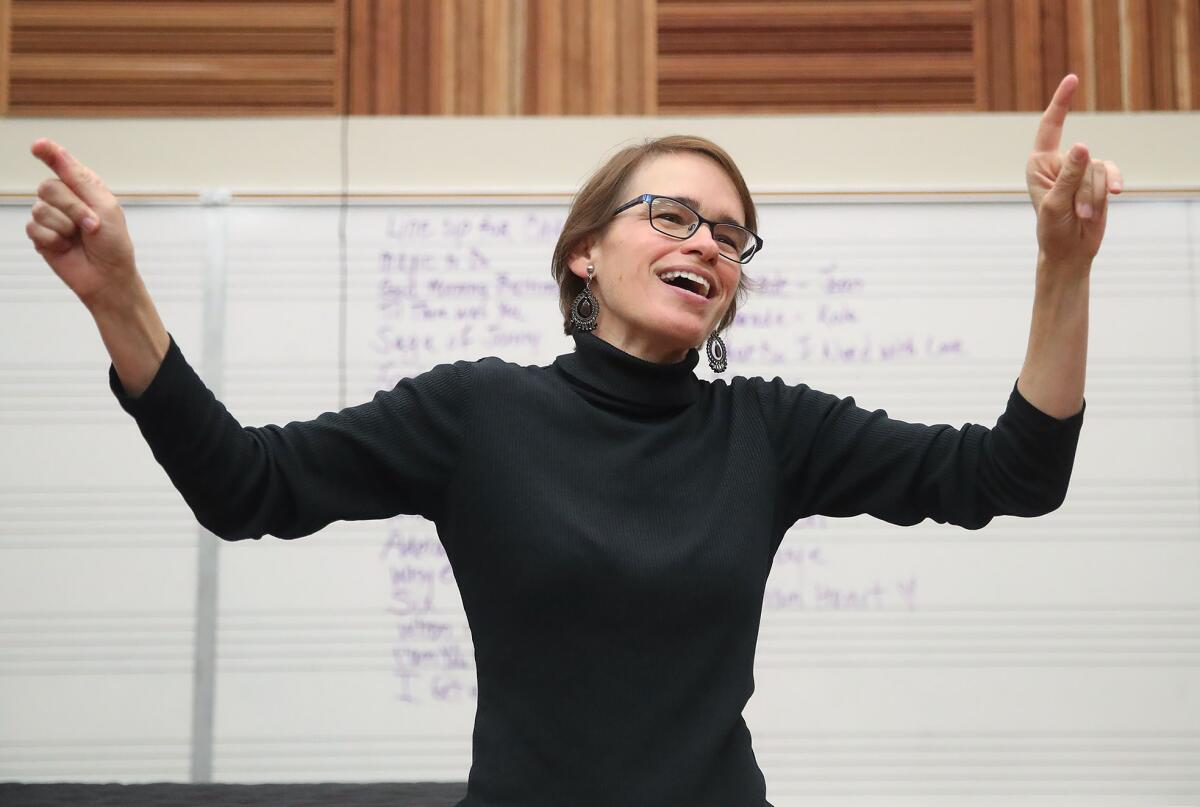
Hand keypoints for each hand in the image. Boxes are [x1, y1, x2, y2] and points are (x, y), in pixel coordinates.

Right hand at [26, 139, 138, 310]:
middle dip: (72, 208)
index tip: (38, 146)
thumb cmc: (113, 244)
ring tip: (80, 238)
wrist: (108, 277)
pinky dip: (53, 239)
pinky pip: (34, 228)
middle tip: (91, 225)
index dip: (49, 153)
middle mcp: (64, 199)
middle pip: (48, 187)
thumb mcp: (105, 207)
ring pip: (40, 209)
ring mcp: (50, 217)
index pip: (61, 163)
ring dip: (66, 226)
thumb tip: (57, 152)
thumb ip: (80, 179)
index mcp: (84, 188)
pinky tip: (65, 247)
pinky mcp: (40, 235)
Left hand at [1026, 74, 1123, 271]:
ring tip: (1082, 215)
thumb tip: (1083, 144)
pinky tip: (1115, 196)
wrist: (1069, 251)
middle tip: (1073, 213)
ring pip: (1099, 168)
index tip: (1073, 79)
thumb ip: (1070, 174)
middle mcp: (1060, 161)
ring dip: (1094, 195)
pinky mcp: (1099, 180)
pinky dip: (1111, 186)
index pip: (1051, 126)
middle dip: (1083, 188)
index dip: (1061, 102)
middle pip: (1083, 158)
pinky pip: (1112, 174)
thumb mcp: (1056, 202)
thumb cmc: (1052, 228)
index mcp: (1039, 163)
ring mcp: (1081, 170)